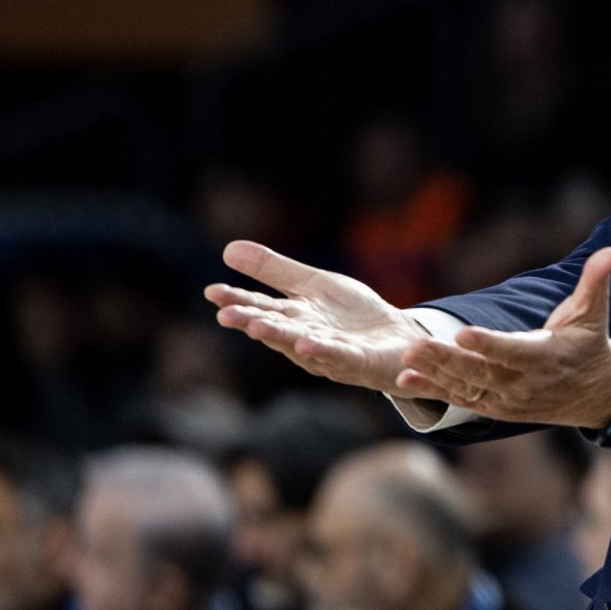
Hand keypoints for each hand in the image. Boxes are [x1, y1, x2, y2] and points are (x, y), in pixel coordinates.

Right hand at [205, 240, 424, 395]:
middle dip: (250, 322)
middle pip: (275, 328)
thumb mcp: (313, 285)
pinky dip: (323, 350)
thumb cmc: (352, 315)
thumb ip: (274, 270)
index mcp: (294, 317)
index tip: (212, 291)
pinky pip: (340, 356)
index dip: (237, 300)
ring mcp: (331, 352)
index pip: (261, 307)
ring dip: (279, 337)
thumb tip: (227, 248)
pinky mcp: (359, 361)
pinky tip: (306, 342)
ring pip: (301, 344)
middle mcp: (306, 337)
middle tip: (225, 315)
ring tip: (257, 328)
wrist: (398, 339)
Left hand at [395, 247, 610, 427]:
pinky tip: (407, 380)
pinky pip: (462, 400)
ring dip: (434, 376)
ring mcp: (508, 400)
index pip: (512, 351)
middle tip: (416, 347)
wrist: (597, 394)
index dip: (488, 344)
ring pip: (466, 388)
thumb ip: (596, 282)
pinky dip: (435, 391)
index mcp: (545, 357)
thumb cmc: (589, 344)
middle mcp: (524, 383)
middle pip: (480, 373)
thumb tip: (610, 252)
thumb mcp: (594, 313)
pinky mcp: (497, 408)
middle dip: (446, 361)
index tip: (462, 333)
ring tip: (406, 362)